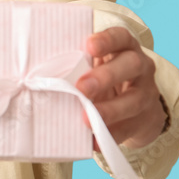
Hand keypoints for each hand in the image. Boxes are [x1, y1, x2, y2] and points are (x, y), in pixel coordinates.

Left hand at [76, 27, 166, 149]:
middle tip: (82, 87)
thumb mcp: (94, 66)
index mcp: (124, 48)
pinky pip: (128, 128)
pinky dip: (109, 135)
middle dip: (106, 76)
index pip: (121, 36)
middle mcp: (140, 67)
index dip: (107, 39)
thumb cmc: (104, 78)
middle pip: (131, 65)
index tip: (88, 45)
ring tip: (86, 120)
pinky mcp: (146, 119)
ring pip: (134, 100)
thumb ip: (74, 64)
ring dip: (108, 110)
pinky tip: (92, 142)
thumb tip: (32, 74)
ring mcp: (146, 94)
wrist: (137, 110)